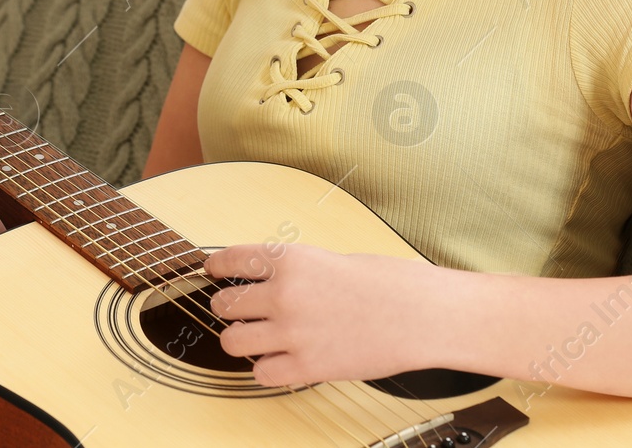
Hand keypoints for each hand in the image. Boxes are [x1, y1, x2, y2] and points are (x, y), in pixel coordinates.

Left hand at [204, 243, 441, 385]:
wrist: (420, 315)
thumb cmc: (388, 284)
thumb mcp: (333, 260)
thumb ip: (296, 272)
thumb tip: (268, 284)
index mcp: (291, 259)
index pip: (233, 259)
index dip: (216, 266)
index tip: (211, 270)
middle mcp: (284, 294)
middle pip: (224, 304)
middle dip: (227, 307)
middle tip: (237, 311)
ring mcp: (292, 333)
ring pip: (232, 342)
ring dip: (239, 339)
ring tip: (252, 338)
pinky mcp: (306, 367)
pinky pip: (261, 373)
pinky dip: (266, 368)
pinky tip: (279, 360)